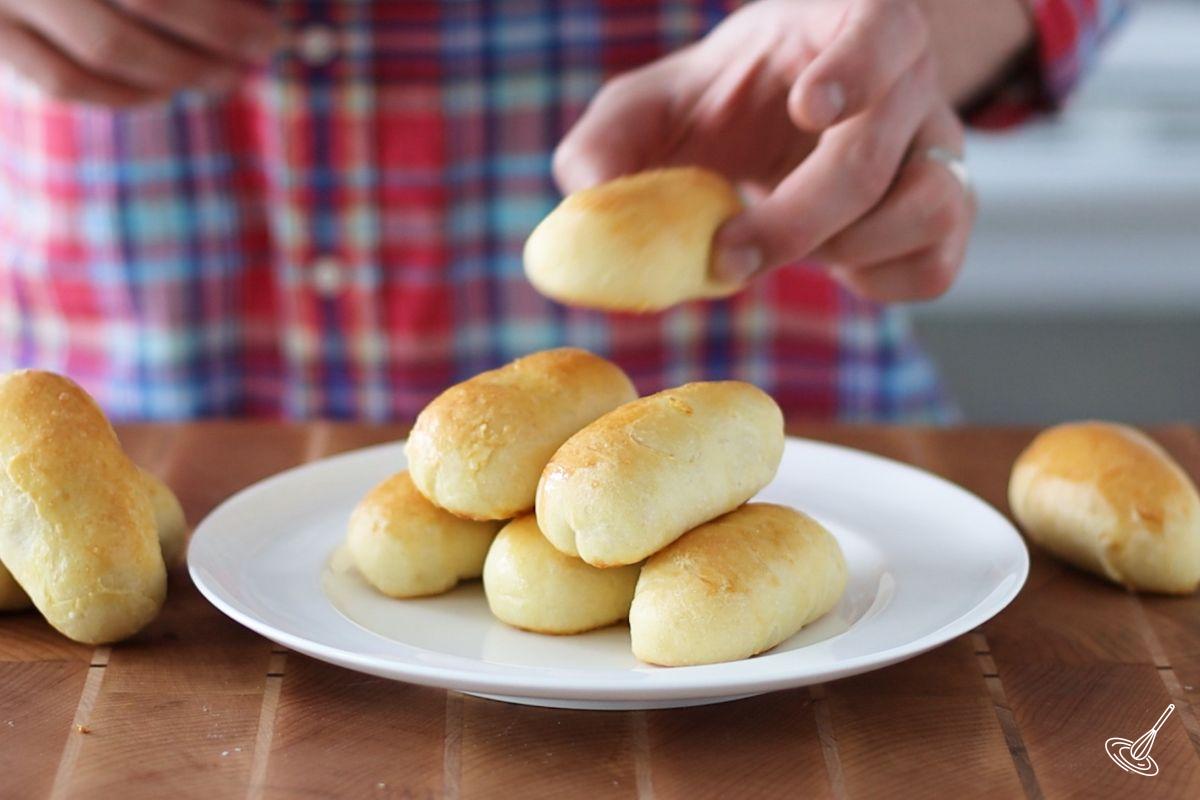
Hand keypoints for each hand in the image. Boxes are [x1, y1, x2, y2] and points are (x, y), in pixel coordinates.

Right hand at [0, 0, 278, 105]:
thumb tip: (254, 10)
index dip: (222, 14)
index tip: (271, 30)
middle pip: (148, 1)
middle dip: (218, 33)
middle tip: (262, 47)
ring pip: (108, 50)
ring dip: (179, 72)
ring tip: (223, 75)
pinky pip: (64, 82)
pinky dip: (124, 95)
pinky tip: (165, 92)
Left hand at [555, 0, 980, 302]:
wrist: (786, 122)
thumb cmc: (721, 102)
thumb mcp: (654, 105)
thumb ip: (607, 140)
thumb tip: (583, 194)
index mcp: (849, 25)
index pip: (884, 27)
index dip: (858, 66)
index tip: (812, 107)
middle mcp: (911, 83)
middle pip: (878, 155)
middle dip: (795, 220)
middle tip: (724, 257)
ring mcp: (941, 149)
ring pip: (929, 209)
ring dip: (842, 250)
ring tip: (782, 242)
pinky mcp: (950, 212)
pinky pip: (935, 266)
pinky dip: (877, 282)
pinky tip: (831, 260)